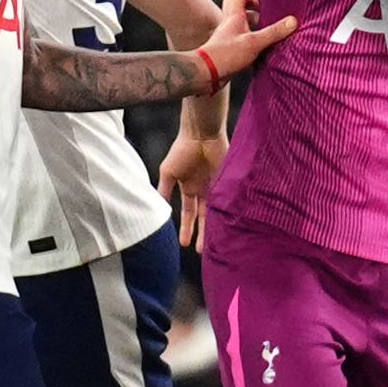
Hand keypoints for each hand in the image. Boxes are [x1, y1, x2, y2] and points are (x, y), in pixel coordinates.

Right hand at [157, 125, 226, 247]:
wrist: (201, 134)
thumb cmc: (182, 150)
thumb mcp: (168, 173)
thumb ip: (164, 190)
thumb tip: (159, 208)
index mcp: (189, 188)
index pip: (188, 214)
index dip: (186, 228)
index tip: (184, 244)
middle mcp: (204, 190)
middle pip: (203, 217)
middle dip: (201, 233)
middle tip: (201, 252)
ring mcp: (217, 187)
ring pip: (216, 213)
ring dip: (213, 228)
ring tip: (214, 244)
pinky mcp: (228, 183)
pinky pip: (227, 202)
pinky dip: (225, 214)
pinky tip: (226, 227)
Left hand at [197, 0, 296, 86]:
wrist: (206, 74)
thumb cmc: (226, 55)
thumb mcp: (254, 43)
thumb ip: (274, 32)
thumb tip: (292, 21)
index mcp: (234, 14)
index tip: (265, 4)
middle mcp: (231, 22)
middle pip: (242, 5)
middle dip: (257, 9)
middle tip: (269, 16)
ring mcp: (230, 35)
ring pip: (245, 23)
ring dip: (258, 25)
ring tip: (271, 32)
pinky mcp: (231, 48)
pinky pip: (245, 37)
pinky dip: (255, 39)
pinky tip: (264, 48)